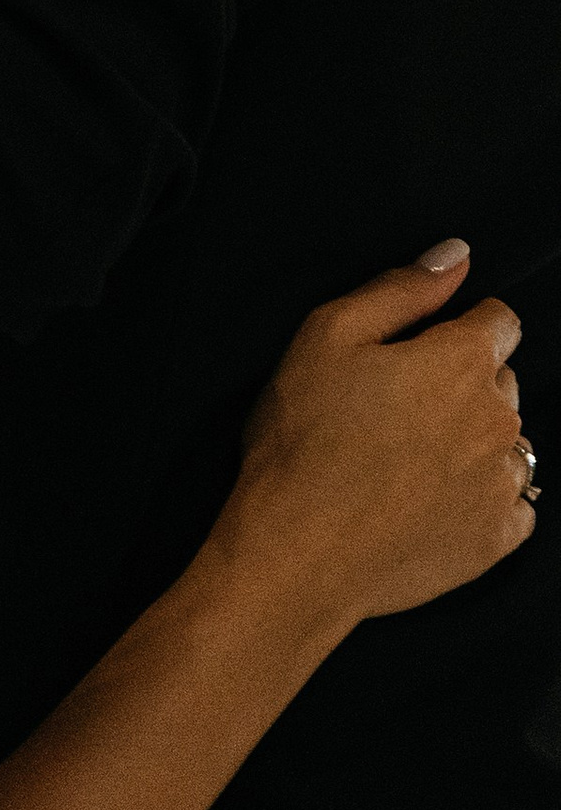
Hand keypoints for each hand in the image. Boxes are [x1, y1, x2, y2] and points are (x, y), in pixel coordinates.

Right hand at [216, 244, 529, 638]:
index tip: (418, 349)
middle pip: (501, 382)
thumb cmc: (302, 443)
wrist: (299, 553)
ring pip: (506, 442)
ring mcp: (502, 482)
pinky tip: (430, 502)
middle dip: (460, 384)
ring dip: (471, 442)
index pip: (498, 321)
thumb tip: (455, 256)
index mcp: (462, 362)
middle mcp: (499, 419)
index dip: (457, 326)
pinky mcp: (496, 538)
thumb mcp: (327, 336)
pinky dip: (480, 499)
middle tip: (394, 408)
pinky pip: (511, 505)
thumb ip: (401, 290)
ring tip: (407, 460)